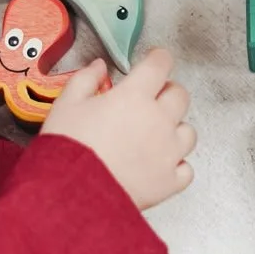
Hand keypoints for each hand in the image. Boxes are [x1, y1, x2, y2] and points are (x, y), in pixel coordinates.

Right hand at [43, 49, 195, 210]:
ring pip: (188, 131)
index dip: (158, 59)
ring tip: (154, 134)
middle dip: (167, 92)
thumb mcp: (66, 104)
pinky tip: (159, 164)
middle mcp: (159, 120)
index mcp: (135, 96)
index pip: (160, 65)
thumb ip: (86, 79)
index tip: (154, 60)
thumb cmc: (67, 147)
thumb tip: (99, 66)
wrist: (70, 195)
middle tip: (150, 98)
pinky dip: (177, 165)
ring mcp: (168, 152)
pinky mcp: (169, 182)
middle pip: (180, 95)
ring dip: (175, 128)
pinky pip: (186, 169)